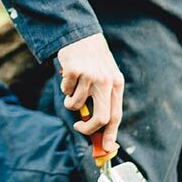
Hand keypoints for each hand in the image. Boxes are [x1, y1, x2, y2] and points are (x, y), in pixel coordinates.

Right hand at [56, 32, 123, 155]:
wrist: (80, 34)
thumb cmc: (93, 60)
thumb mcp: (105, 76)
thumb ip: (104, 99)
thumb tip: (99, 130)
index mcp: (116, 84)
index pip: (115, 116)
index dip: (110, 134)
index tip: (105, 148)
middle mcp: (106, 81)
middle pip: (100, 118)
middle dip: (88, 129)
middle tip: (79, 127)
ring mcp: (90, 76)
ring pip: (76, 105)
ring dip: (71, 101)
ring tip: (73, 88)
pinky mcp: (74, 71)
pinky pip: (66, 91)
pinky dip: (65, 87)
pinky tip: (69, 75)